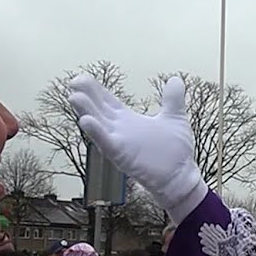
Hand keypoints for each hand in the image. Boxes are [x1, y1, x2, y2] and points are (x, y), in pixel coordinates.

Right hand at [68, 75, 206, 220]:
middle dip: (86, 96)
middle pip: (99, 110)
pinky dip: (96, 133)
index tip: (81, 78)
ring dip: (86, 111)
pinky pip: (106, 144)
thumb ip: (172, 99)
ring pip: (98, 125)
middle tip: (74, 82)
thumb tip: (175, 79)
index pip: (108, 102)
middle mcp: (120, 131)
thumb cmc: (175, 152)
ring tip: (74, 97)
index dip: (95, 90)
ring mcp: (120, 144)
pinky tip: (85, 121)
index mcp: (130, 121)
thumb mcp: (174, 118)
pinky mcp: (122, 156)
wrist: (181, 177)